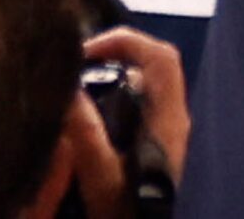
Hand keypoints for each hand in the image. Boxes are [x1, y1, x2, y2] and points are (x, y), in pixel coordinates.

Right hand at [66, 27, 188, 210]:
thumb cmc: (125, 209)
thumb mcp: (100, 174)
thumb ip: (85, 132)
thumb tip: (70, 90)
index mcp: (168, 119)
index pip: (161, 58)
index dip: (127, 42)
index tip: (87, 51)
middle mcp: (172, 118)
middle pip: (152, 66)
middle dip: (115, 56)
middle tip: (77, 67)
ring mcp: (166, 129)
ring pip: (143, 86)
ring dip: (111, 78)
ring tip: (76, 87)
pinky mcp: (155, 142)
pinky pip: (137, 105)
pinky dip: (112, 99)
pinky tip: (86, 114)